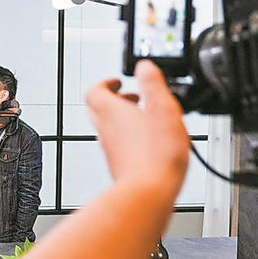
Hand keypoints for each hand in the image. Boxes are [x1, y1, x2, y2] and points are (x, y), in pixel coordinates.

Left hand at [86, 60, 189, 192]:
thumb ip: (152, 83)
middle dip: (115, 99)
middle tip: (134, 98)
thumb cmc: (156, 155)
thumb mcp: (163, 108)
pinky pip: (117, 144)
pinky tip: (148, 142)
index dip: (105, 83)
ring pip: (107, 127)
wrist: (148, 192)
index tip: (119, 81)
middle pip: (98, 108)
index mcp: (112, 112)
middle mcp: (105, 130)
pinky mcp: (118, 164)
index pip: (94, 91)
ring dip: (122, 118)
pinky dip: (128, 137)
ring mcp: (110, 149)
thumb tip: (144, 66)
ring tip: (145, 118)